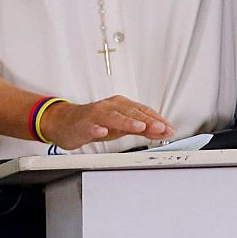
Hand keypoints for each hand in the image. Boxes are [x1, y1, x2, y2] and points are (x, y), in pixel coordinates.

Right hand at [39, 95, 173, 149]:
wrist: (66, 123)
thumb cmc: (96, 122)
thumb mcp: (121, 126)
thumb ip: (141, 128)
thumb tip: (162, 131)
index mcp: (122, 105)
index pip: (143, 111)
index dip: (157, 120)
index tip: (169, 128)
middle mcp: (111, 107)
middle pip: (132, 112)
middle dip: (148, 121)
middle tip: (161, 128)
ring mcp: (96, 114)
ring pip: (113, 117)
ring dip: (127, 121)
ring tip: (139, 126)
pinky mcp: (83, 124)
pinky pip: (91, 126)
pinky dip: (97, 129)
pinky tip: (103, 131)